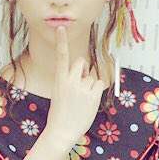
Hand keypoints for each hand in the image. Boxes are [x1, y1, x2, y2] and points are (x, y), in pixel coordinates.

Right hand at [43, 25, 106, 147]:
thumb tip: (84, 73)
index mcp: (59, 80)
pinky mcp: (92, 95)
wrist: (61, 131)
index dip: (61, 41)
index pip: (60, 57)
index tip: (61, 28)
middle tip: (80, 83)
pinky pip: (99, 85)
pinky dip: (97, 92)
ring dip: (89, 86)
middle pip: (81, 62)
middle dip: (83, 68)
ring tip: (81, 101)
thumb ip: (69, 81)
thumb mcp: (59, 94)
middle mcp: (70, 81)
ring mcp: (81, 88)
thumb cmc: (59, 114)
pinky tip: (89, 102)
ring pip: (91, 77)